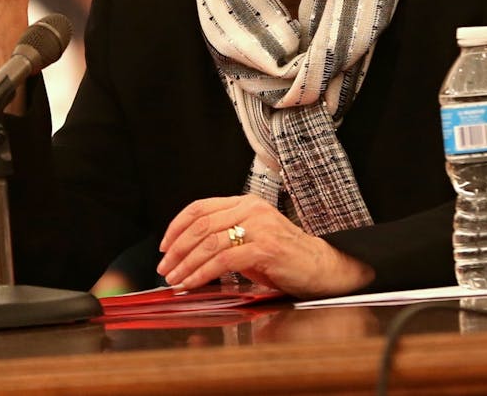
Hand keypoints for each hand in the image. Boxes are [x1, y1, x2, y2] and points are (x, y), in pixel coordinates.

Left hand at [157, 195, 374, 296]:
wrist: (321, 266)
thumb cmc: (285, 257)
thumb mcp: (251, 238)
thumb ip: (225, 236)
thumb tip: (187, 251)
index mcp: (246, 203)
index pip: (201, 207)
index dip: (176, 227)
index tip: (164, 246)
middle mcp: (252, 209)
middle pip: (201, 225)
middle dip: (177, 249)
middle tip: (165, 268)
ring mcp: (260, 227)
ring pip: (209, 243)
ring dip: (186, 265)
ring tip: (175, 280)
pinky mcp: (266, 247)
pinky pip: (224, 260)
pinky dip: (202, 274)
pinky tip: (193, 283)